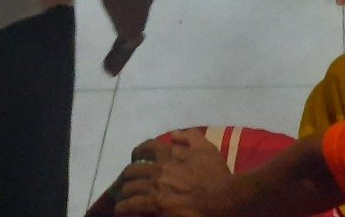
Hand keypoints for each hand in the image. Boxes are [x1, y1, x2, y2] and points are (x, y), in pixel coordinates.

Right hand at [74, 0, 153, 76]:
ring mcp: (139, 12)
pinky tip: (109, 70)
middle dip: (130, 27)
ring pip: (132, 32)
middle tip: (125, 41)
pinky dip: (118, 58)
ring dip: (123, 48)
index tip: (122, 10)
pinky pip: (126, 46)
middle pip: (137, 14)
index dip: (128, 3)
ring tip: (113, 64)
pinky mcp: (132, 27)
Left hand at [113, 130, 233, 215]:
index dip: (137, 153)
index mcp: (169, 153)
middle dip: (127, 177)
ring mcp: (154, 188)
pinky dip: (123, 207)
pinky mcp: (153, 205)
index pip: (145, 149)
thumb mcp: (207, 148)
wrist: (222, 197)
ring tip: (123, 199)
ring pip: (127, 189)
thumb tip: (174, 134)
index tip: (136, 159)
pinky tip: (122, 210)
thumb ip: (190, 137)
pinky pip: (129, 205)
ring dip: (123, 194)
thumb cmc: (216, 174)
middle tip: (128, 183)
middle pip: (131, 171)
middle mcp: (158, 168)